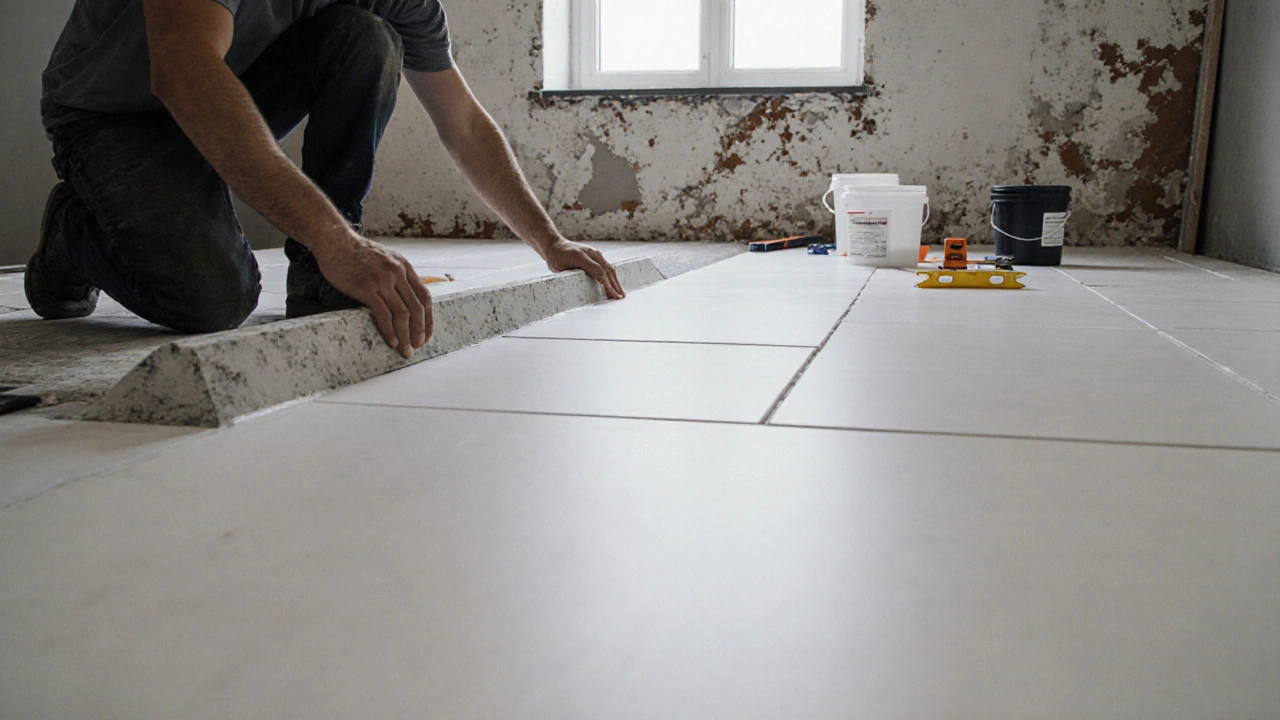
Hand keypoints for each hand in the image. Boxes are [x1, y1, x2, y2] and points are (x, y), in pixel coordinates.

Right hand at [313, 235, 432, 358]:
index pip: (425, 297)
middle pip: (417, 308)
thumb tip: (407, 298)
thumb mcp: (385, 258)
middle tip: (418, 347)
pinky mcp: (366, 287)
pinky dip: (390, 331)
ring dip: (406, 335)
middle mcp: (397, 273)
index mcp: (404, 266)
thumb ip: (398, 275)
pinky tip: (392, 341)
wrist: (334, 240)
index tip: (427, 335)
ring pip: (403, 313)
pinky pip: (384, 314)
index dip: (428, 319)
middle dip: (420, 331)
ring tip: (406, 350)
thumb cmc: (356, 252)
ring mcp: (382, 280)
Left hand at [542, 239, 625, 298]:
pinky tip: (615, 285)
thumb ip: (574, 274)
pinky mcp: (596, 256)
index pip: (599, 273)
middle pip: (608, 271)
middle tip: (620, 297)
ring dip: (616, 282)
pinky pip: (606, 266)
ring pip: (609, 269)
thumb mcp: (561, 267)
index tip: (612, 295)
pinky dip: (612, 277)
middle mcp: (592, 253)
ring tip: (621, 293)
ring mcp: (595, 254)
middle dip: (615, 285)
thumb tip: (587, 284)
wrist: (555, 245)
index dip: (607, 285)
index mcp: (583, 256)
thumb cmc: (556, 257)